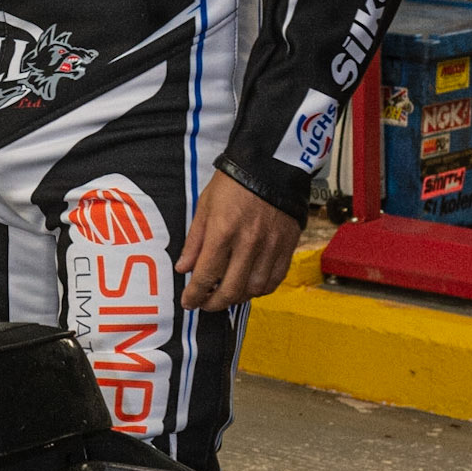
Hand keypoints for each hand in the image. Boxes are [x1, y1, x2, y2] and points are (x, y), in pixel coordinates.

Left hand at [177, 171, 301, 311]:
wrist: (270, 166)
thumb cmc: (233, 183)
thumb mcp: (205, 206)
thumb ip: (195, 240)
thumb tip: (184, 268)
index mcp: (223, 232)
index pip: (206, 275)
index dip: (194, 295)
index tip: (189, 302)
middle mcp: (248, 244)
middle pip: (231, 289)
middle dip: (214, 303)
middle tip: (205, 304)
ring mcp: (270, 247)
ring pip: (254, 289)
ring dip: (238, 297)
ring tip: (227, 294)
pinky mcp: (287, 246)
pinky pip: (275, 279)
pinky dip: (261, 289)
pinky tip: (250, 286)